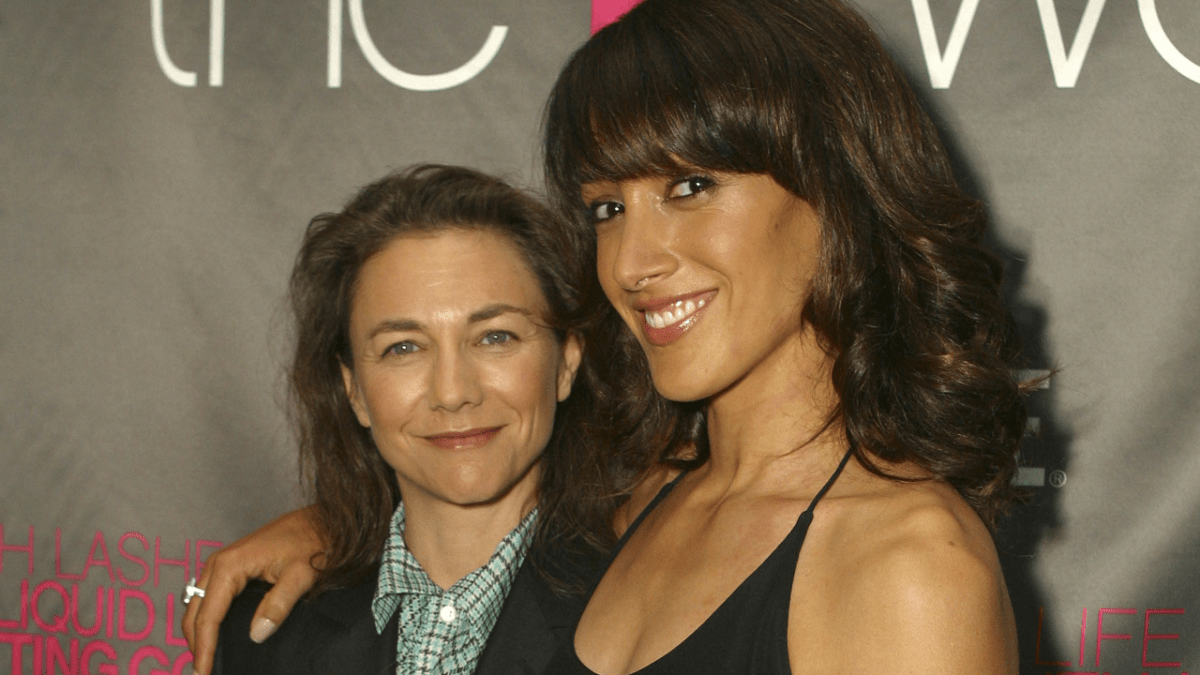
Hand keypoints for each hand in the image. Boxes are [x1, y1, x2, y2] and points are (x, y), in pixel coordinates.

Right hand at [182, 507, 324, 674]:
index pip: (208, 616)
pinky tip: (216, 635)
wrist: (323, 519)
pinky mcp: (232, 564)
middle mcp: (220, 561)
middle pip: (194, 611)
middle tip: (202, 673)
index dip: (204, 648)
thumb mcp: (301, 575)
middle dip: (195, 643)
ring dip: (199, 631)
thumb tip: (256, 635)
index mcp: (231, 565)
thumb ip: (278, 605)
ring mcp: (224, 561)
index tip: (203, 673)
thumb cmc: (314, 542)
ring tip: (206, 658)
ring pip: (198, 603)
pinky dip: (207, 617)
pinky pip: (209, 595)